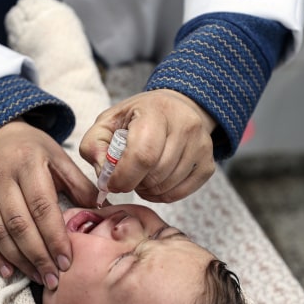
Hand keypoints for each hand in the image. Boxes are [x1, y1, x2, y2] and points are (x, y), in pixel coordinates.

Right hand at [0, 120, 98, 288]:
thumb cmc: (32, 150)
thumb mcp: (59, 158)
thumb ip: (80, 185)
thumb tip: (105, 212)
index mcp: (28, 162)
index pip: (42, 207)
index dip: (55, 237)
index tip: (67, 262)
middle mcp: (0, 174)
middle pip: (19, 224)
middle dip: (38, 256)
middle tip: (54, 279)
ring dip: (19, 260)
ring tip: (37, 277)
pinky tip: (8, 271)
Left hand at [80, 89, 216, 202]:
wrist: (174, 107)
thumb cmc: (137, 117)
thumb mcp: (108, 122)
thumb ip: (95, 146)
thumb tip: (104, 175)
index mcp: (156, 111)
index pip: (143, 155)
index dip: (124, 176)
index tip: (112, 182)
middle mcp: (185, 125)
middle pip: (156, 174)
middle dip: (134, 183)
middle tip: (127, 176)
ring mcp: (201, 145)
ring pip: (167, 186)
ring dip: (147, 190)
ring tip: (141, 176)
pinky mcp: (208, 163)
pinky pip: (181, 193)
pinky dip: (162, 195)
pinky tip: (154, 182)